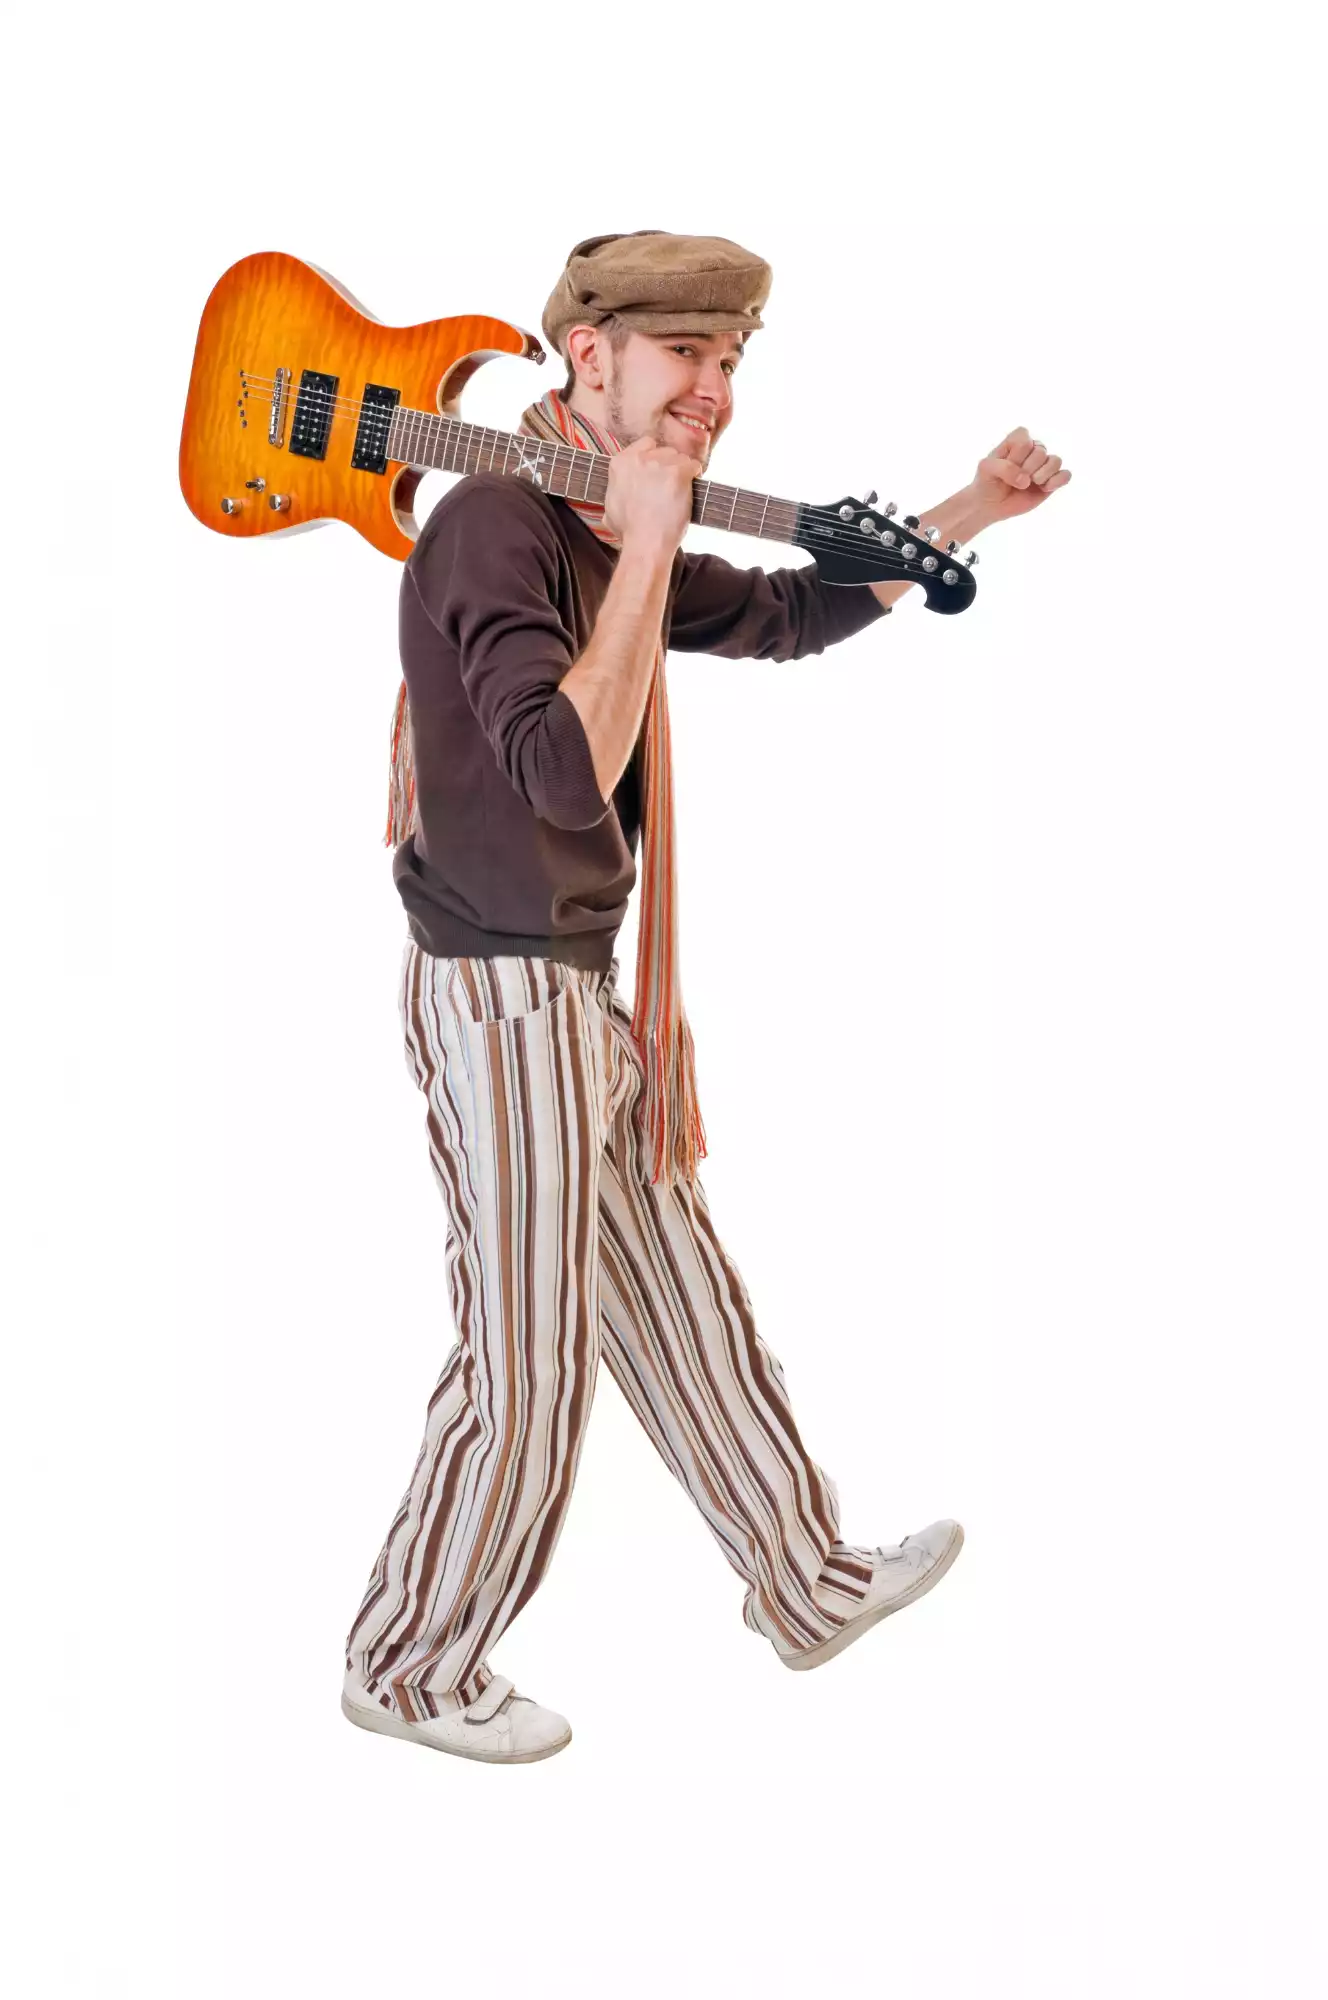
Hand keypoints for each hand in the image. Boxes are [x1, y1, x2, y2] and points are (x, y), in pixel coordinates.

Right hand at [603, 434, 702, 552]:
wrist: (646, 543)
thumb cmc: (630, 531)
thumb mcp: (610, 508)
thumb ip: (616, 493)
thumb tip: (617, 496)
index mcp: (620, 463)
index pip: (646, 444)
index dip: (655, 457)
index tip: (659, 471)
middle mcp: (639, 458)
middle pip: (665, 452)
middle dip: (670, 467)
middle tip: (670, 487)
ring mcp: (660, 463)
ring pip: (681, 458)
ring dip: (683, 473)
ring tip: (679, 493)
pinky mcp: (678, 472)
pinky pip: (694, 466)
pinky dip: (695, 477)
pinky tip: (690, 491)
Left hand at [969, 426, 1071, 525]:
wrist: (991, 504)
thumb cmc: (988, 481)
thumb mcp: (986, 468)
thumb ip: (1004, 467)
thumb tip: (1026, 480)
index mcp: (1018, 440)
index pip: (1025, 438)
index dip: (1016, 455)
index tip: (1005, 465)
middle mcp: (1034, 449)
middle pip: (1041, 451)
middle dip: (1027, 468)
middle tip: (1017, 480)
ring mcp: (1044, 465)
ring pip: (1056, 461)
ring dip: (1042, 475)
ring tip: (1032, 483)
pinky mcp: (1052, 481)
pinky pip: (1066, 475)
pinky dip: (1057, 482)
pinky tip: (1044, 488)